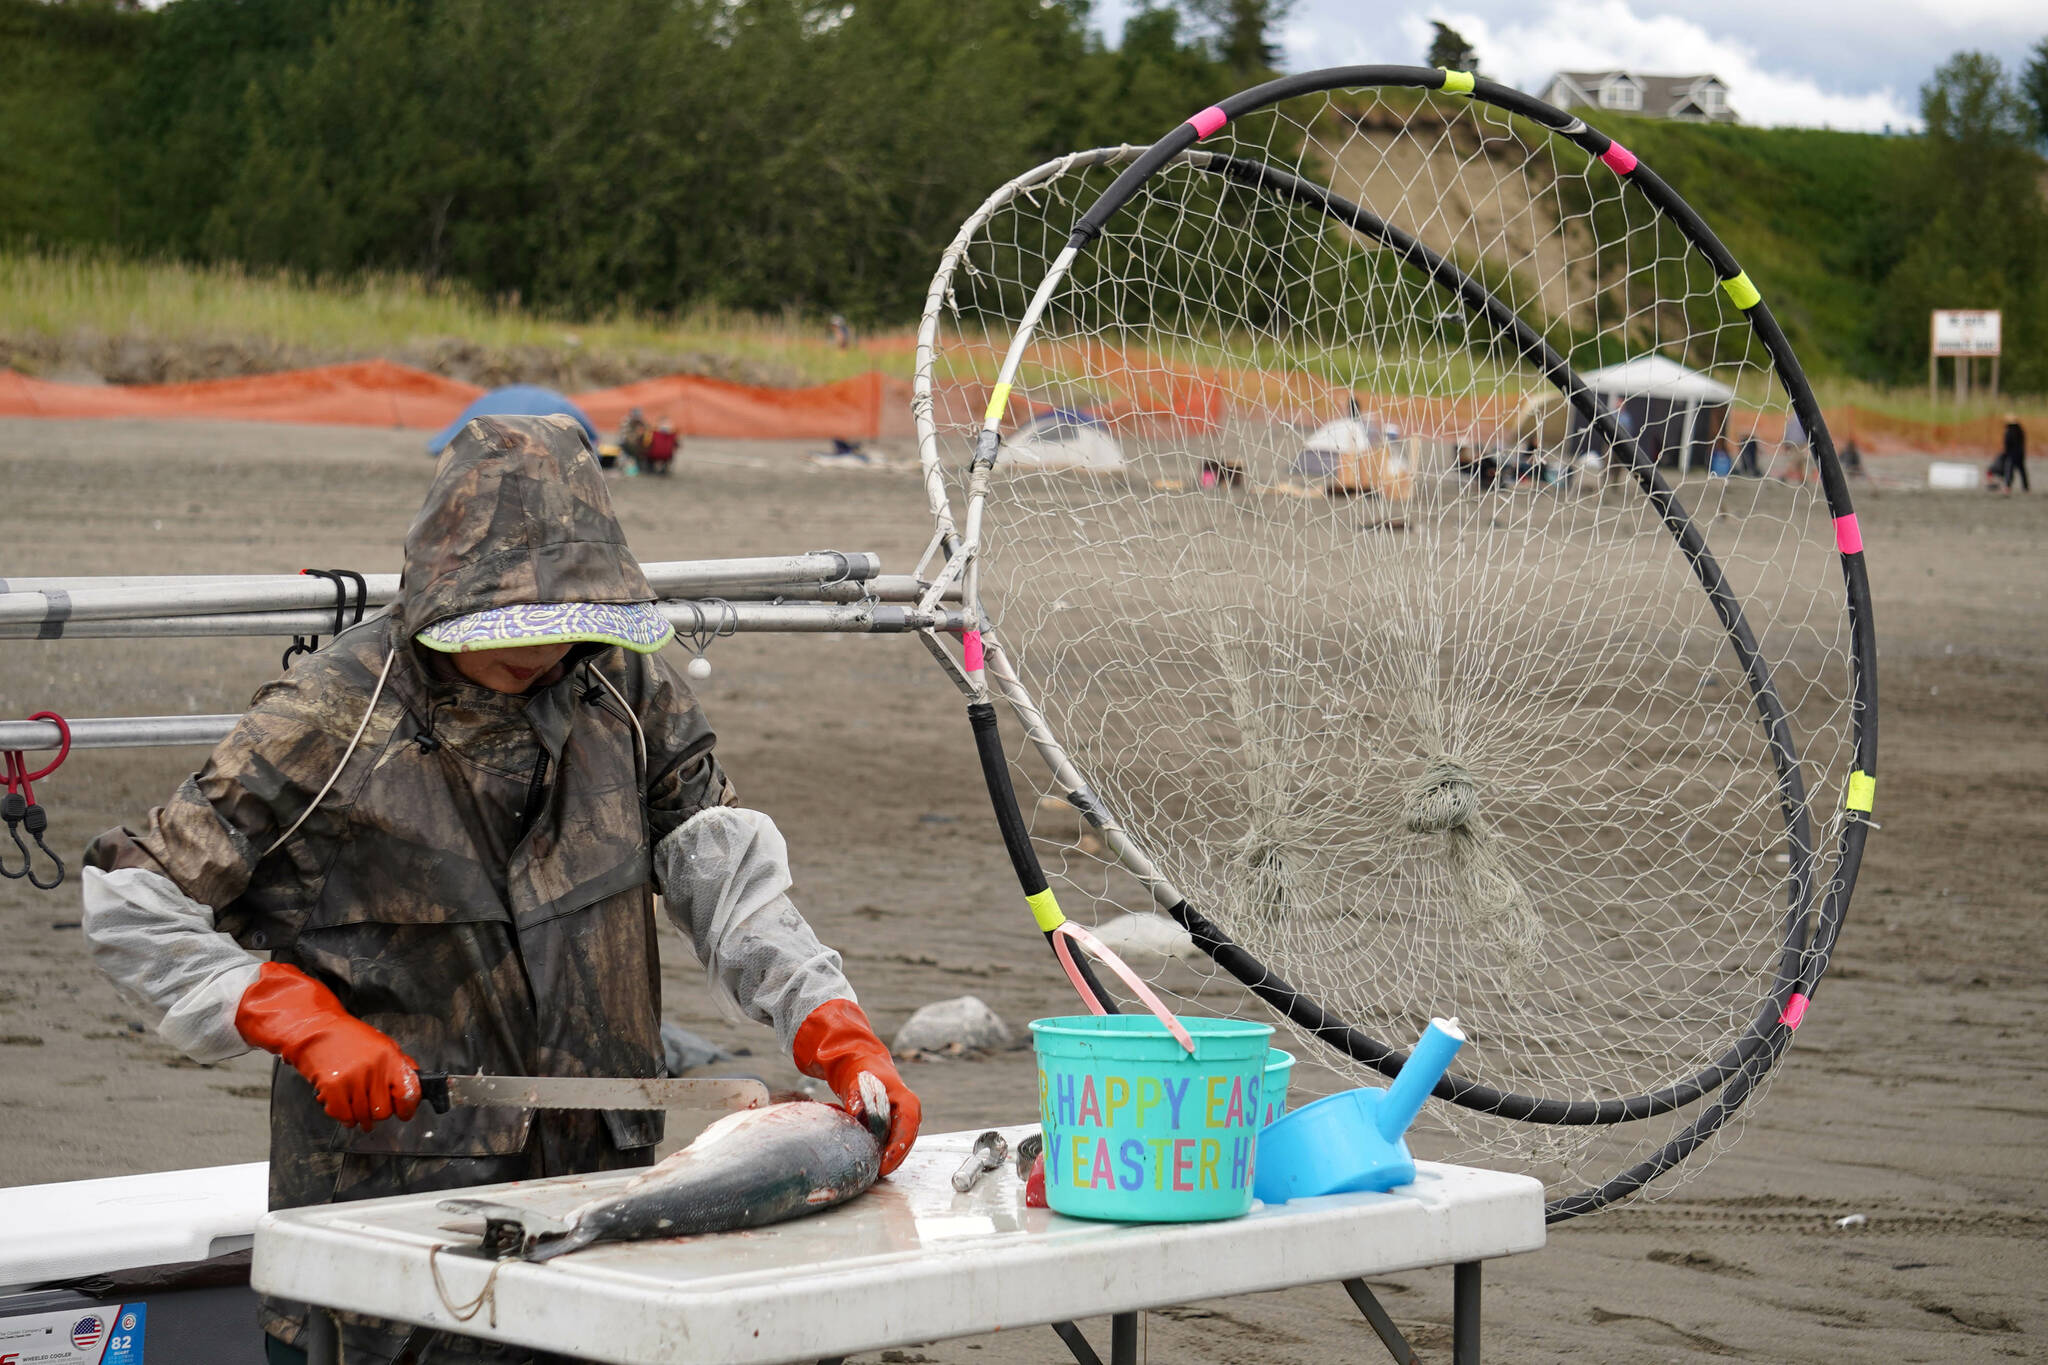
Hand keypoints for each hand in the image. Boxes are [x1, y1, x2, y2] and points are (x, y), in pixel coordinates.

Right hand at [234, 962, 420, 1130]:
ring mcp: (352, 1078)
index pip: (408, 1092)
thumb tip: (415, 1084)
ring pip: (363, 1116)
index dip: (408, 1108)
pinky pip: (343, 1115)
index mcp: (389, 1057)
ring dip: (360, 1117)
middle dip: (379, 1113)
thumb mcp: (382, 1043)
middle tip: (373, 1108)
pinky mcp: (332, 1087)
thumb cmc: (348, 1037)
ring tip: (356, 1108)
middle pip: (384, 1111)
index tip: (405, 1113)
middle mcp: (373, 1068)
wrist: (315, 1028)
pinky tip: (343, 1108)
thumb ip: (400, 1064)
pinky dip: (344, 1117)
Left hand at [792, 998, 921, 1174]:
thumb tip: (856, 1112)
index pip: (907, 1129)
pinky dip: (878, 1152)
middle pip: (904, 1142)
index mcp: (907, 1102)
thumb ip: (857, 1095)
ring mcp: (900, 1123)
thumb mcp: (858, 1079)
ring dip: (885, 1159)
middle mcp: (908, 1115)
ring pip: (896, 1146)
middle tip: (875, 1175)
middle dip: (891, 1160)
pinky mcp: (890, 1128)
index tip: (885, 1164)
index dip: (897, 1149)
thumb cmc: (862, 1071)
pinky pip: (886, 1144)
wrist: (859, 1065)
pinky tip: (865, 1160)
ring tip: (869, 1172)